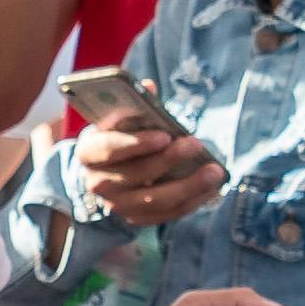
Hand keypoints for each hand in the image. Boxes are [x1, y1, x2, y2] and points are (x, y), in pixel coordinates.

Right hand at [70, 109, 222, 229]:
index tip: (165, 135)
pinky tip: (212, 189)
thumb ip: (135, 106)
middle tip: (196, 144)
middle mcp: (98, 182)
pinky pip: (166, 214)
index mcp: (89, 152)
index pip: (110, 149)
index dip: (137, 143)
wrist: (105, 172)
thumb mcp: (119, 119)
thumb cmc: (118, 137)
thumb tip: (148, 86)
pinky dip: (192, 202)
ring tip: (214, 172)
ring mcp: (116, 204)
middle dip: (169, 160)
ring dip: (188, 186)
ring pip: (155, 199)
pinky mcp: (135, 219)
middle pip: (136, 174)